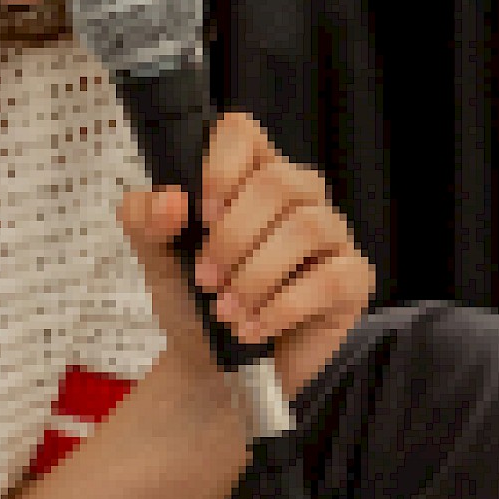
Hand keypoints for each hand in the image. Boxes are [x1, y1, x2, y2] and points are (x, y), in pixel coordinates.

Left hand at [120, 110, 374, 400]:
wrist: (213, 366)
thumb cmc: (192, 299)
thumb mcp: (155, 258)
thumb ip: (145, 220)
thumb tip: (170, 202)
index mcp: (249, 175)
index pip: (242, 132)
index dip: (220, 167)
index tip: (200, 216)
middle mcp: (298, 195)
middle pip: (276, 182)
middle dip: (232, 238)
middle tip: (206, 280)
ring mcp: (332, 234)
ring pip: (305, 228)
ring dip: (256, 275)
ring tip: (227, 311)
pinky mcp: (353, 279)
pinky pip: (330, 278)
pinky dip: (282, 308)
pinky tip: (255, 328)